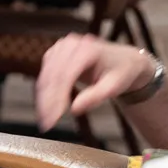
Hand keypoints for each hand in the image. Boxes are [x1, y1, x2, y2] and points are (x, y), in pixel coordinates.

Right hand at [34, 34, 156, 131]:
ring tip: (46, 117)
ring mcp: (62, 46)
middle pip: (52, 75)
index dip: (56, 97)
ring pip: (46, 75)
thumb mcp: (114, 87)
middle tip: (47, 123)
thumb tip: (74, 109)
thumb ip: (95, 97)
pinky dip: (45, 90)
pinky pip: (46, 73)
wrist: (124, 59)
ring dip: (43, 97)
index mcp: (87, 50)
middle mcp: (72, 44)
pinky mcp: (56, 52)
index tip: (53, 118)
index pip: (65, 75)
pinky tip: (48, 104)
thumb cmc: (121, 73)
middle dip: (47, 101)